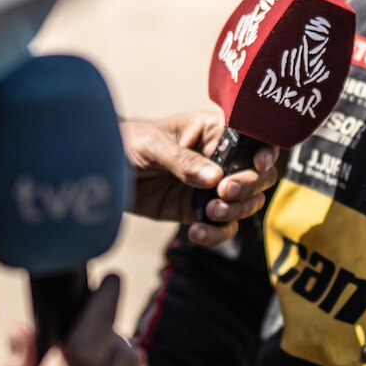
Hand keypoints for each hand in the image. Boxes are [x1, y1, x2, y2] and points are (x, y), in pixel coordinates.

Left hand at [121, 111, 279, 245]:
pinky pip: (220, 226)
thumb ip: (183, 161)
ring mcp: (210, 187)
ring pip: (245, 204)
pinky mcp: (195, 210)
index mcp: (214, 132)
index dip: (265, 150)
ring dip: (235, 212)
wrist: (100, 170)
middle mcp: (219, 159)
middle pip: (258, 176)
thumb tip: (215, 178)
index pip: (253, 137)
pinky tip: (196, 232)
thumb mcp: (153, 145)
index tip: (259, 164)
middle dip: (250, 187)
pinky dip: (215, 233)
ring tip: (209, 213)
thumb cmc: (126, 143)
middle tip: (224, 192)